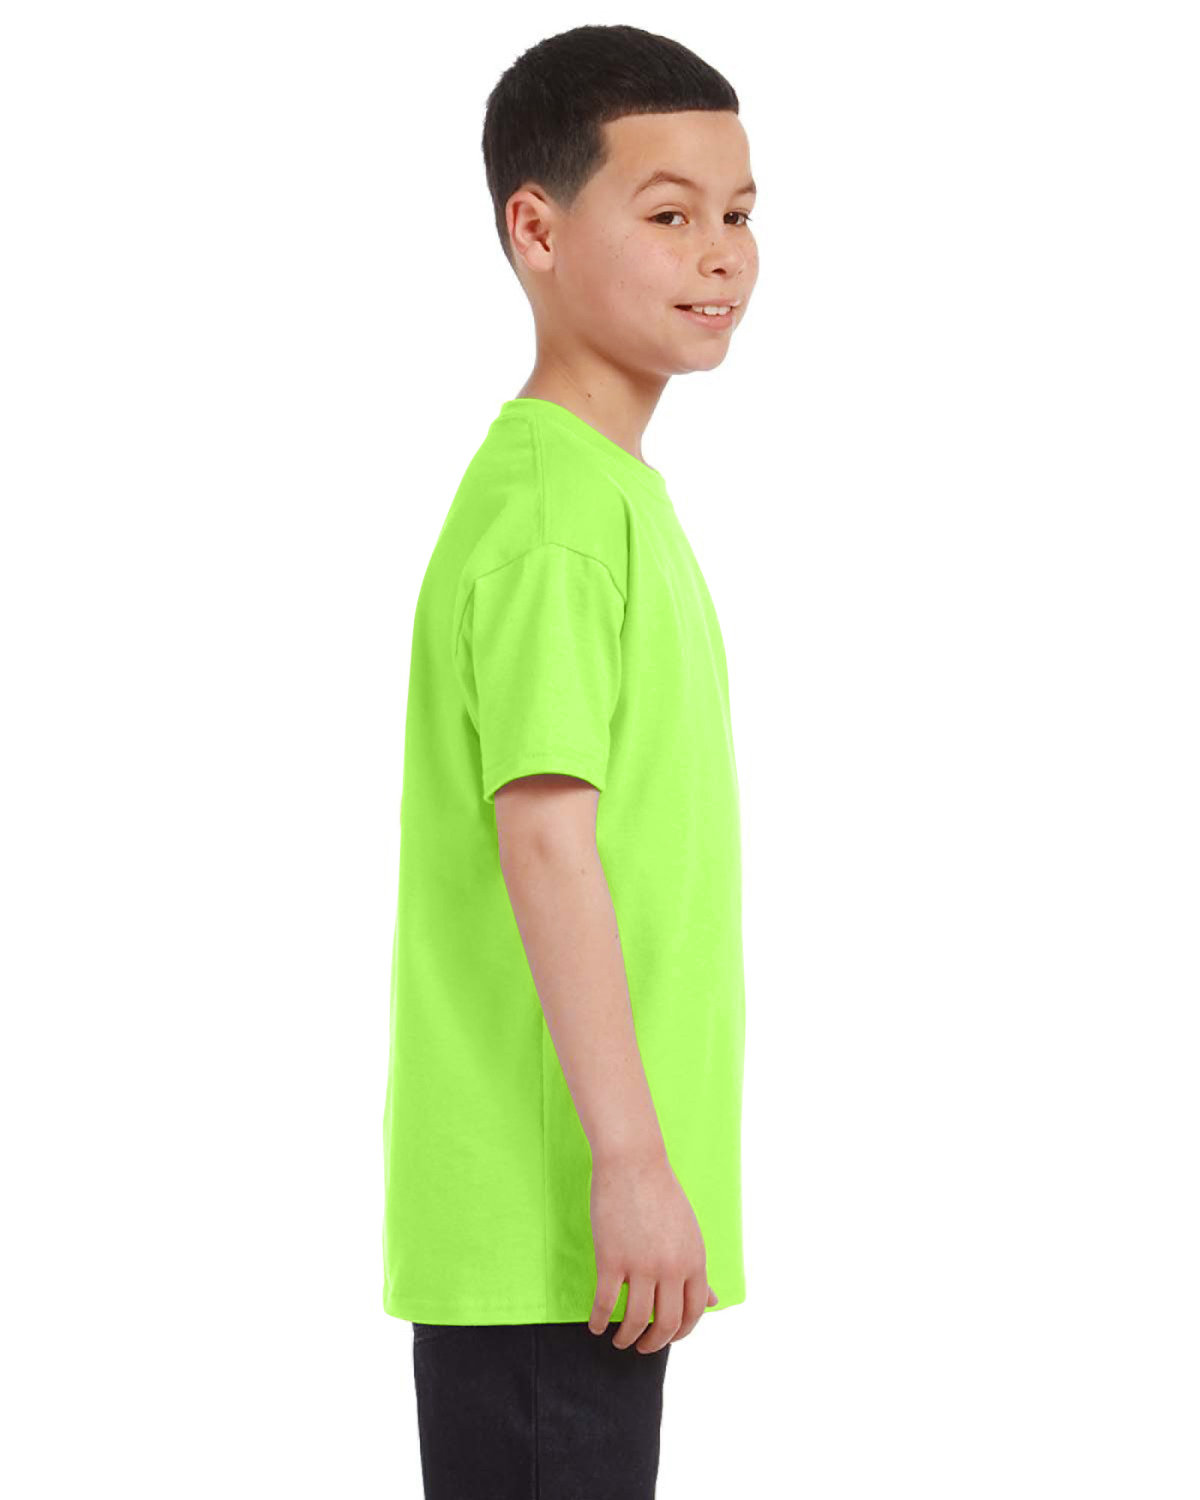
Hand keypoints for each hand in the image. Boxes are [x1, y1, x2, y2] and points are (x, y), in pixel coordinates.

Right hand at [586, 1149, 718, 1350]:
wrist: (633, 1162)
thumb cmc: (660, 1193)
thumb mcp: (689, 1232)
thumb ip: (697, 1269)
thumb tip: (712, 1300)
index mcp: (695, 1260)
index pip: (693, 1312)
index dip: (680, 1332)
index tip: (667, 1337)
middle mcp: (672, 1267)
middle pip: (666, 1324)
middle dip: (654, 1343)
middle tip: (642, 1347)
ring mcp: (642, 1265)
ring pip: (635, 1320)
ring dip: (626, 1338)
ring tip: (619, 1341)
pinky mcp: (611, 1259)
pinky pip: (606, 1304)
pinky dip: (599, 1320)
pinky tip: (595, 1326)